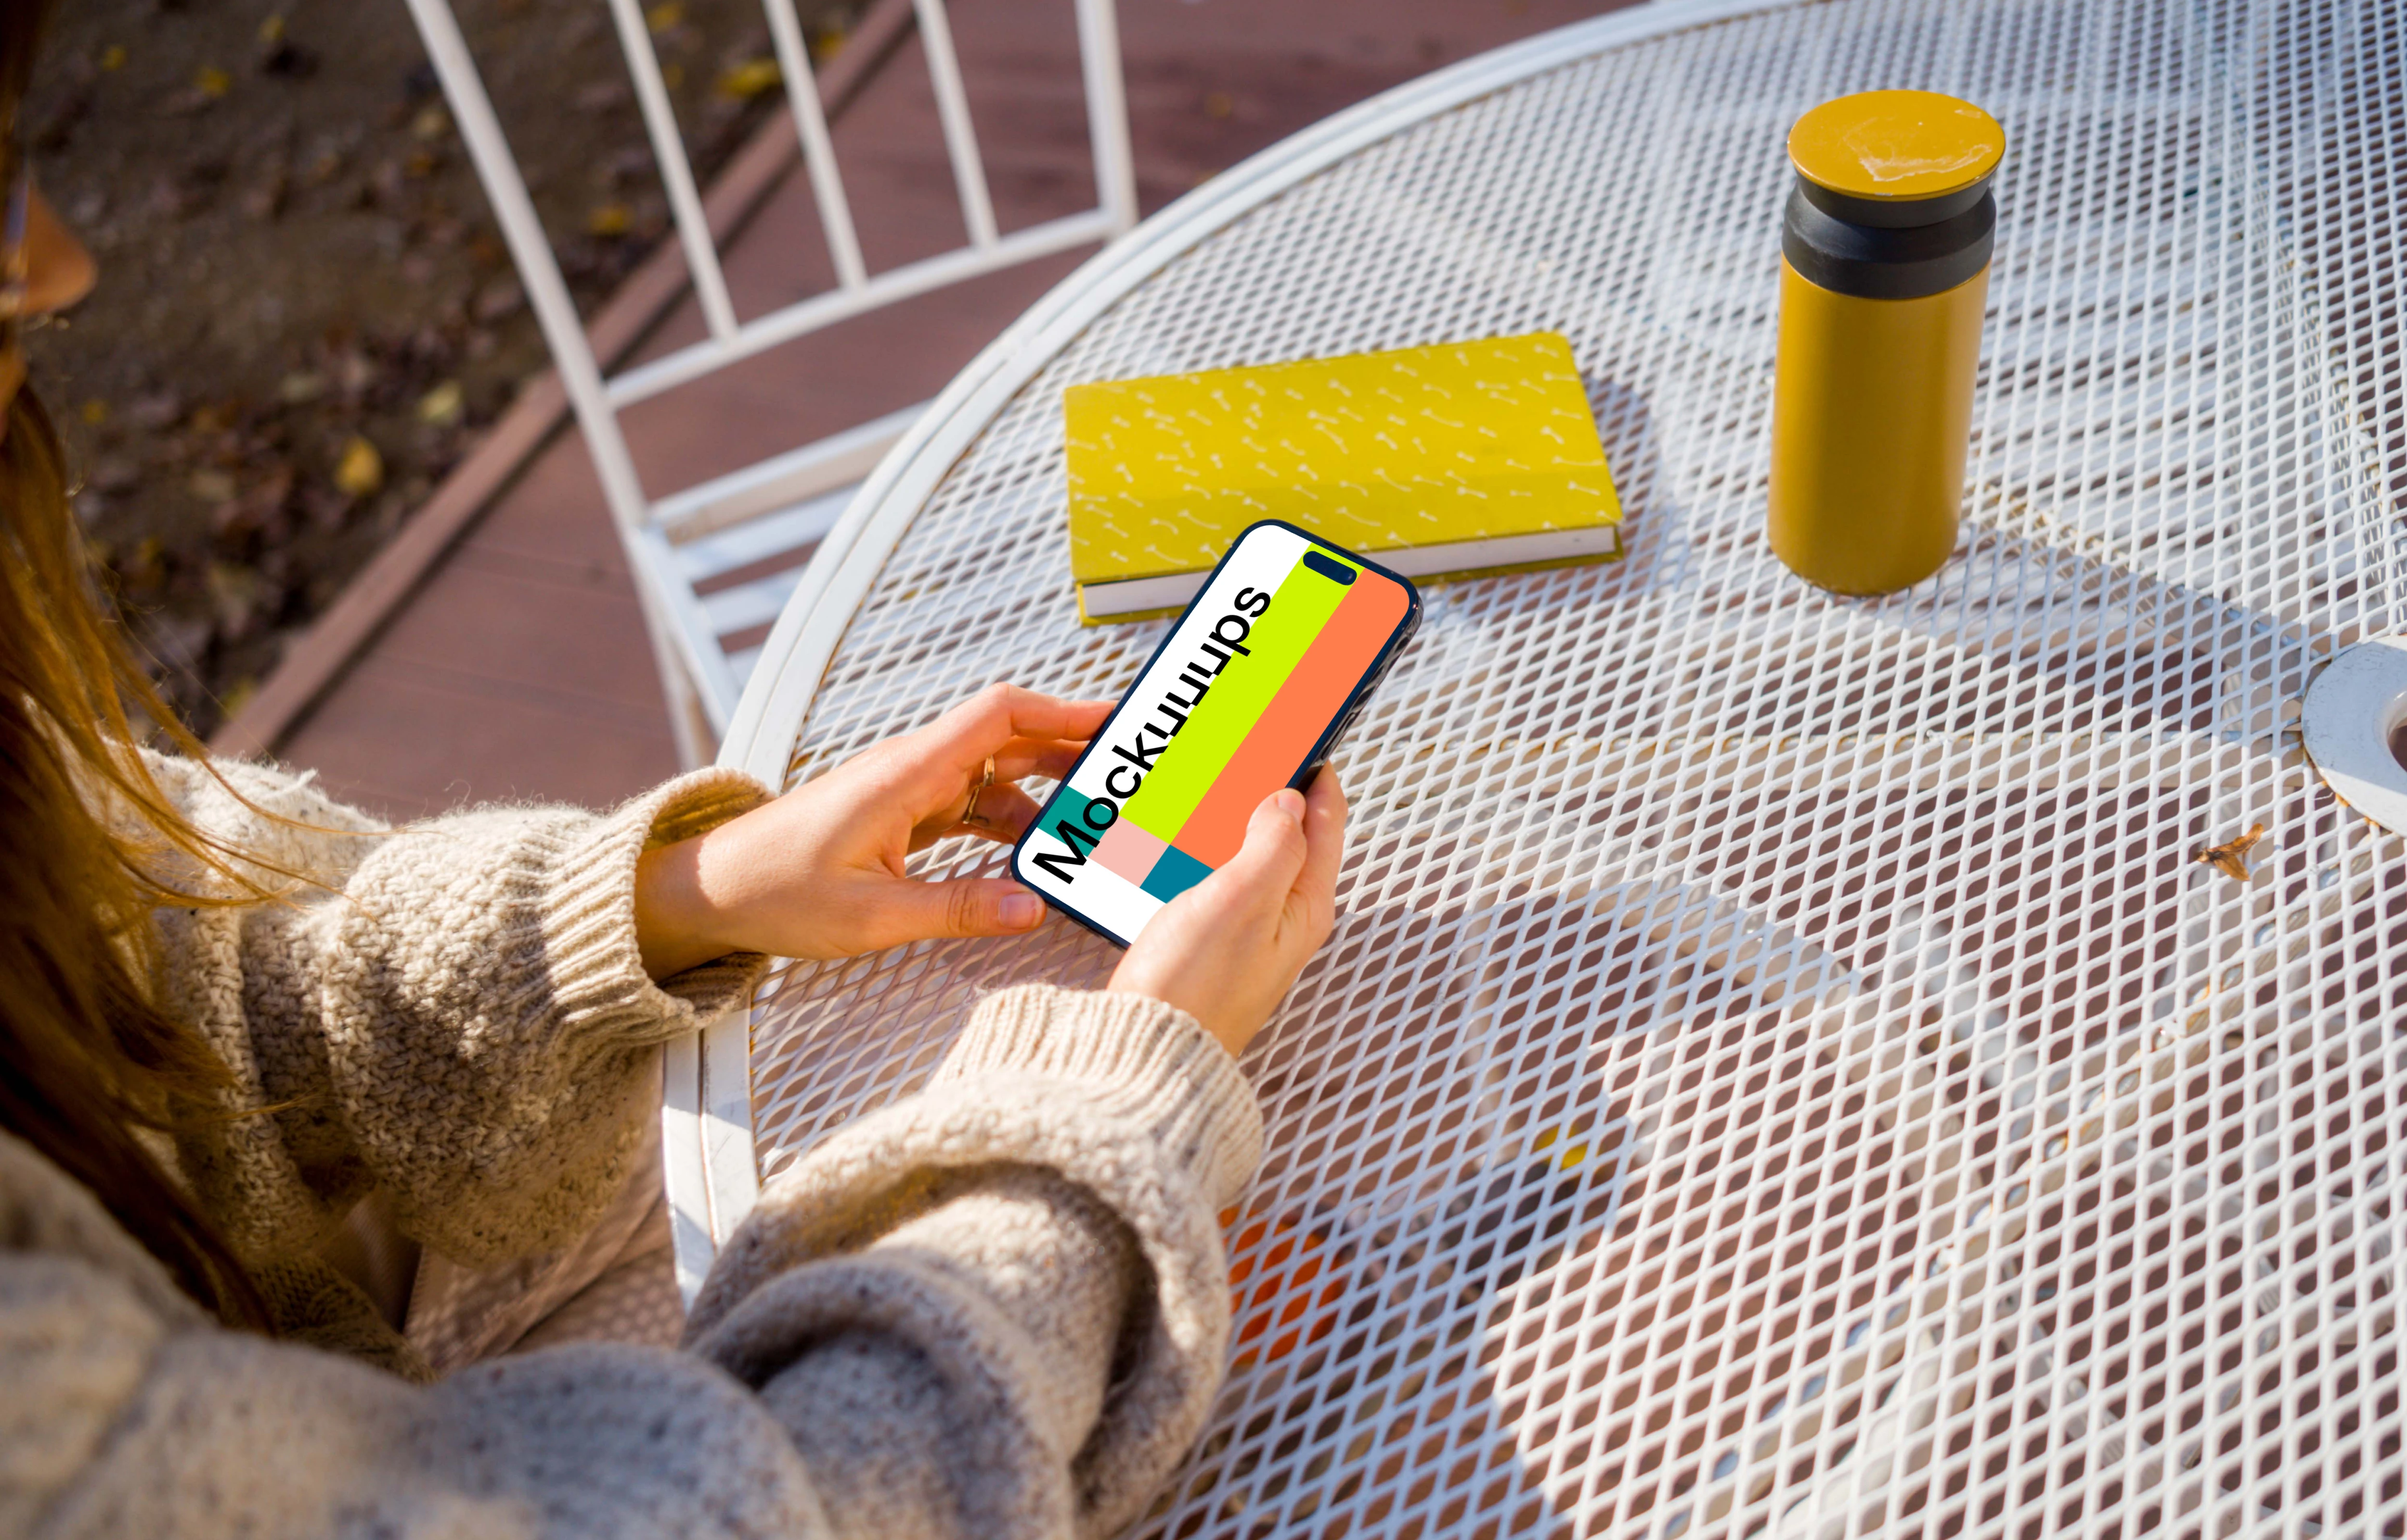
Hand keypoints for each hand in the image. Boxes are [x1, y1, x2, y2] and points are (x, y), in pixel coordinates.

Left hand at [634, 684, 1111, 975]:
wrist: (712, 890)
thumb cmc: (774, 892)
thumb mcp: (870, 916)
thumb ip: (956, 910)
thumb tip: (1030, 908)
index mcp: (905, 775)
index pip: (998, 716)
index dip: (1061, 711)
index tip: (1113, 720)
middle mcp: (910, 770)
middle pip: (1007, 738)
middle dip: (1071, 748)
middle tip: (1127, 768)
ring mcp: (906, 790)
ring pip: (993, 773)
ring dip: (1044, 790)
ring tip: (1094, 816)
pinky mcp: (900, 814)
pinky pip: (970, 804)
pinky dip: (1008, 820)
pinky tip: (1034, 849)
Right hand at [1108, 768, 1346, 1055]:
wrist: (1145, 1050)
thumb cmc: (1195, 987)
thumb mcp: (1243, 899)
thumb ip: (1273, 842)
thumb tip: (1289, 799)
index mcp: (1305, 903)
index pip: (1326, 818)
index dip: (1315, 768)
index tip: (1299, 727)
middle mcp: (1283, 916)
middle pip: (1288, 830)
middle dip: (1269, 786)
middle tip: (1247, 745)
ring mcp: (1246, 930)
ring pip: (1246, 851)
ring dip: (1230, 814)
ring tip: (1208, 777)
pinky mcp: (1209, 940)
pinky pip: (1211, 876)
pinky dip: (1199, 846)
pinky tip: (1175, 833)